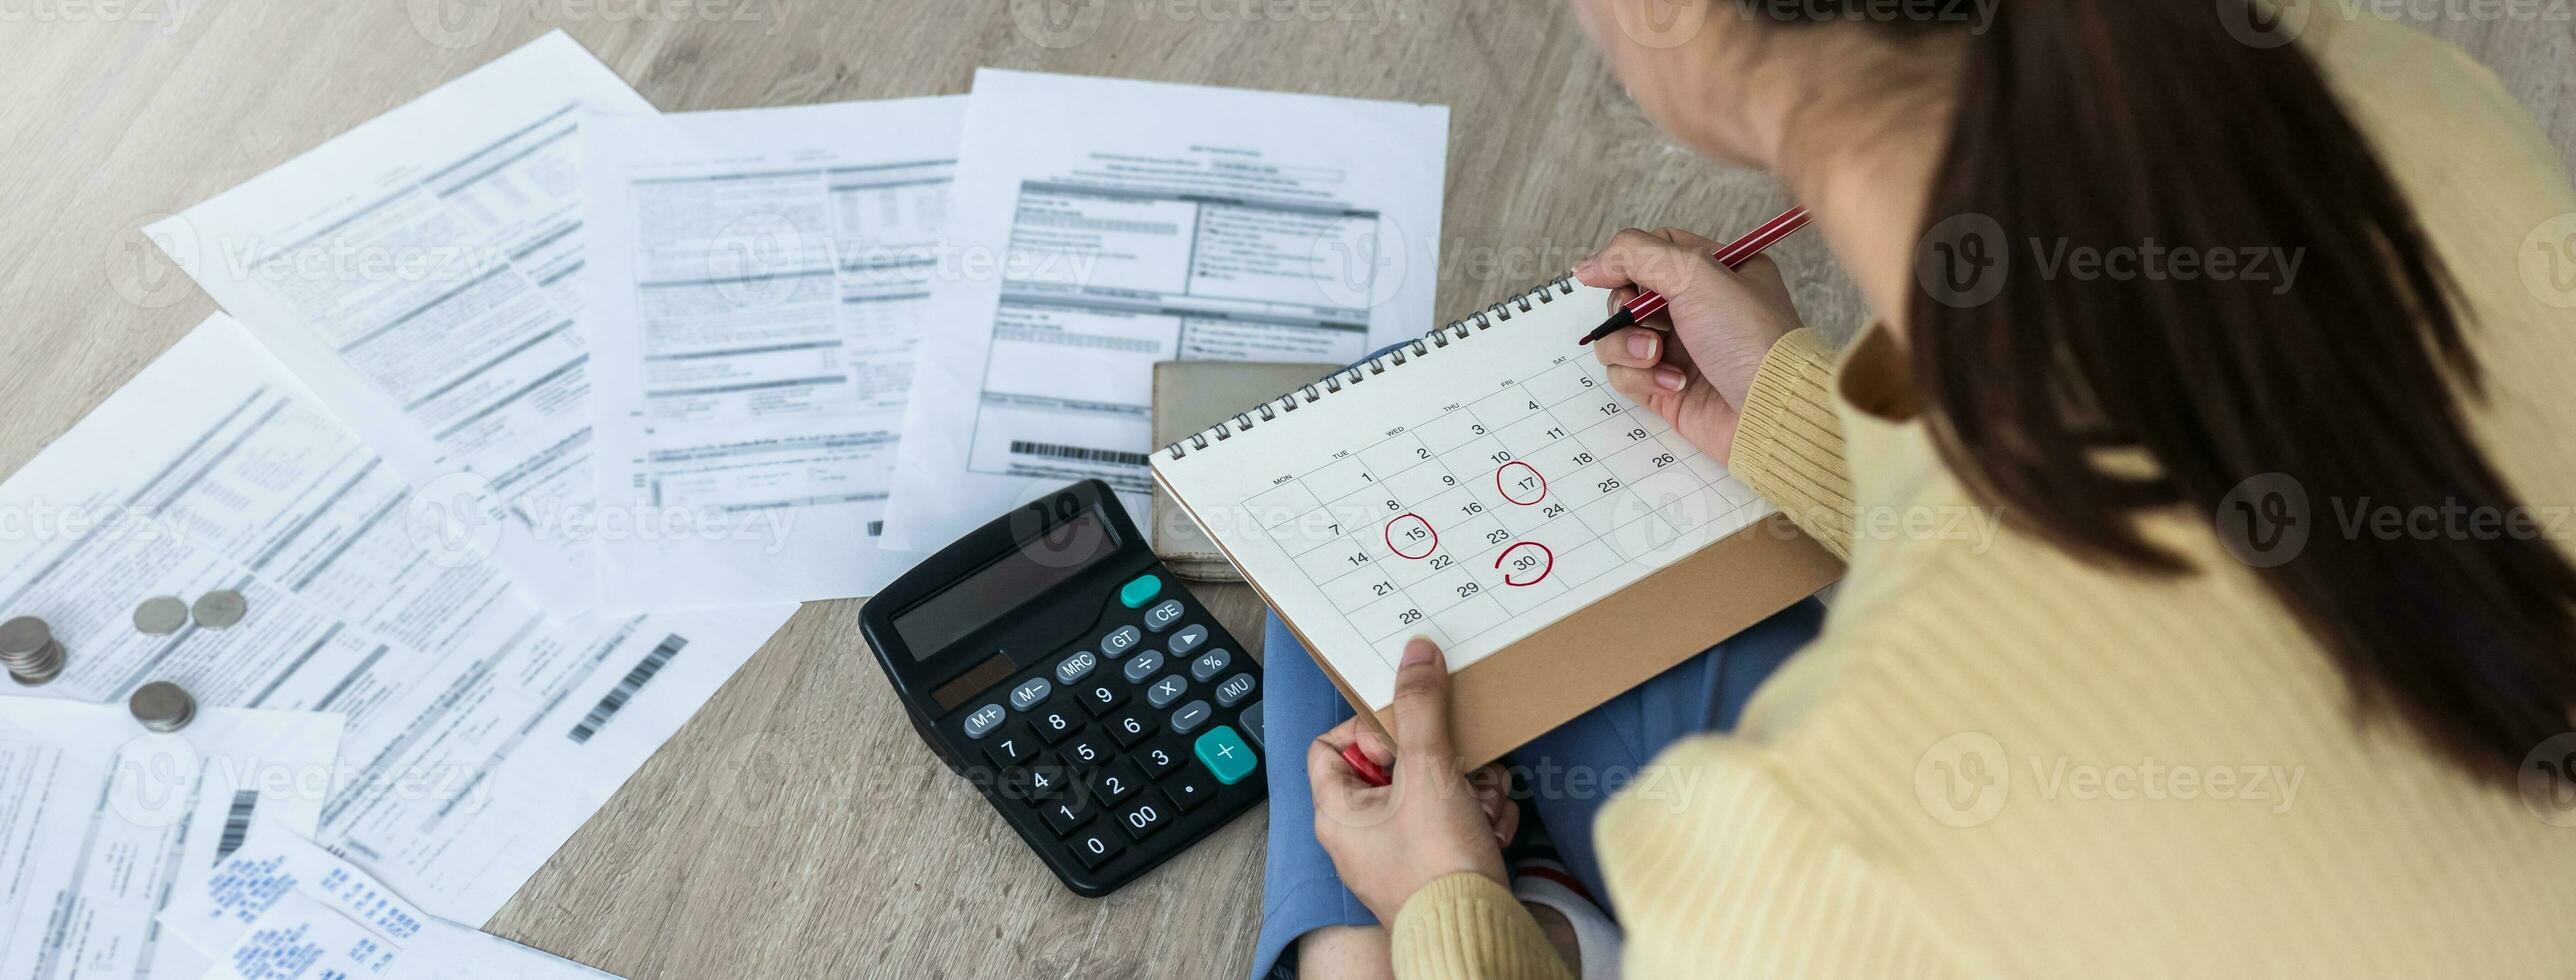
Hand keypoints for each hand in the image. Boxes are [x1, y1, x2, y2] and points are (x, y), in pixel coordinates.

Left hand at [1310, 637, 1510, 922]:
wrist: (1479, 935)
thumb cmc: (1436, 868)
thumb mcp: (1428, 771)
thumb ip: (1421, 707)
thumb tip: (1415, 654)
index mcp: (1339, 810)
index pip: (1331, 744)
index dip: (1369, 728)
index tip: (1405, 729)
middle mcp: (1364, 832)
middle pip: (1397, 761)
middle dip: (1441, 756)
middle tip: (1458, 763)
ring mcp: (1403, 849)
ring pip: (1436, 787)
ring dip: (1471, 784)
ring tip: (1483, 801)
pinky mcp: (1440, 862)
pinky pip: (1459, 818)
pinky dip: (1482, 815)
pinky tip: (1492, 827)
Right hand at [1577, 227, 1803, 461]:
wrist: (1771, 411)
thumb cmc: (1748, 337)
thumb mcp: (1696, 274)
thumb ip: (1637, 255)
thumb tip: (1587, 265)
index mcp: (1715, 271)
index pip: (1653, 251)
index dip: (1625, 261)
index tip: (1606, 276)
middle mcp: (1697, 307)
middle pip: (1627, 294)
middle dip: (1626, 310)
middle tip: (1642, 320)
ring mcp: (1680, 349)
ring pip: (1618, 336)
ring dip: (1627, 346)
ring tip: (1656, 356)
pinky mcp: (1666, 387)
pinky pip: (1625, 375)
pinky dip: (1642, 378)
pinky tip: (1675, 384)